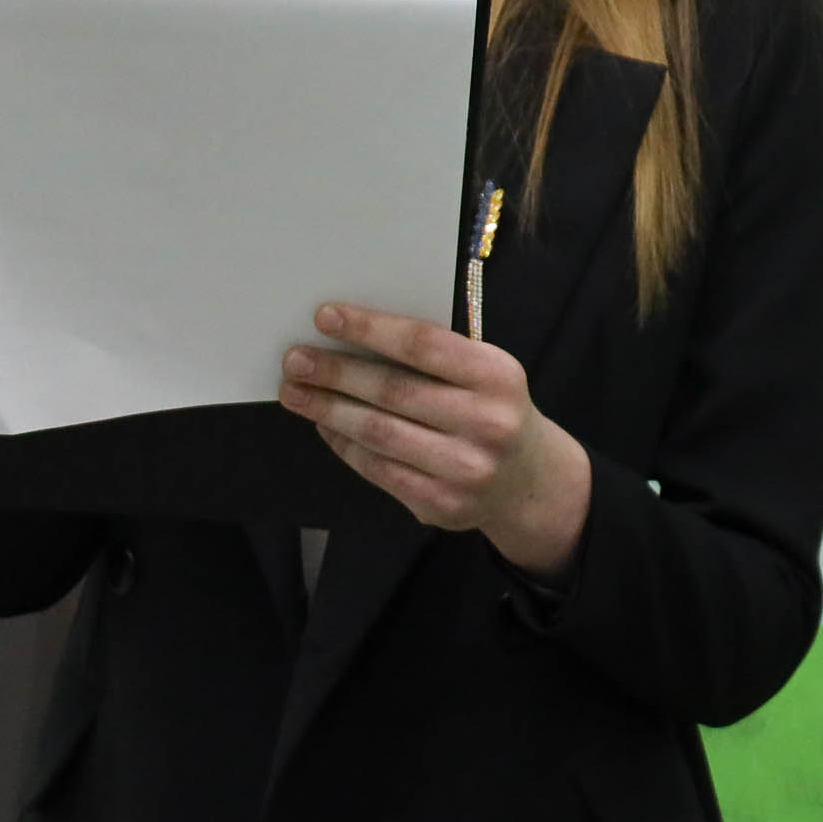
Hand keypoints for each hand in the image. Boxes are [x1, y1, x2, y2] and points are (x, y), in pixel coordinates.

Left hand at [279, 303, 593, 579]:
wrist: (527, 481)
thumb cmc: (493, 410)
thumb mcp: (485, 373)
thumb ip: (435, 358)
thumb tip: (353, 340)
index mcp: (497, 376)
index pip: (423, 344)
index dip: (369, 329)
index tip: (325, 317)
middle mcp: (486, 422)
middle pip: (393, 390)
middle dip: (335, 373)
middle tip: (295, 360)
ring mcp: (464, 468)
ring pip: (378, 433)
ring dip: (328, 411)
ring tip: (296, 393)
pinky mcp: (441, 504)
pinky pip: (378, 469)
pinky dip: (344, 445)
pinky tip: (325, 427)